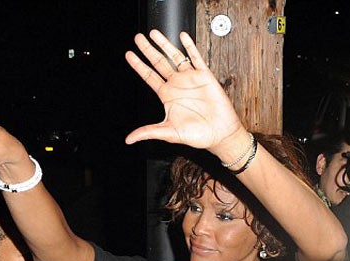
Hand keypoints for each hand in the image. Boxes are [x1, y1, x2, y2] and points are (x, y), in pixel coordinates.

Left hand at [124, 30, 244, 155]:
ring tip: (154, 33)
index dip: (138, 65)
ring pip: (175, 57)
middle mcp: (177, 85)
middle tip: (138, 38)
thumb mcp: (168, 132)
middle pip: (159, 62)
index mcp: (167, 96)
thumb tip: (129, 139)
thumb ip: (148, 132)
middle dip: (148, 50)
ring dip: (165, 45)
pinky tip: (183, 36)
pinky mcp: (205, 76)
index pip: (149, 76)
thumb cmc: (197, 135)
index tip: (129, 54)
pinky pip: (196, 58)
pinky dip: (189, 46)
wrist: (220, 133)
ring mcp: (190, 79)